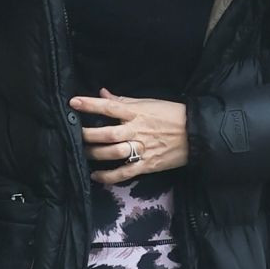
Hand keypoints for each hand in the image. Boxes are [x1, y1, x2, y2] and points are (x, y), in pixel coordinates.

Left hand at [68, 87, 188, 182]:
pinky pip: (125, 173)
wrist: (197, 134)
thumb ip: (124, 100)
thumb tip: (103, 92)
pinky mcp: (147, 165)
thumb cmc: (172, 115)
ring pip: (113, 152)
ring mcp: (142, 149)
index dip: (91, 104)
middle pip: (107, 133)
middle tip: (74, 134)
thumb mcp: (149, 103)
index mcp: (137, 112)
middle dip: (88, 135)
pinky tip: (96, 176)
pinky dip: (109, 176)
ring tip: (83, 154)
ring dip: (95, 154)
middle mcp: (137, 130)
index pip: (110, 106)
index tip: (73, 102)